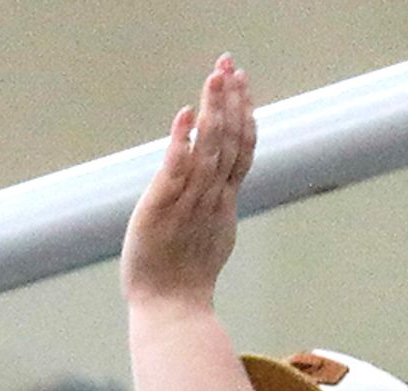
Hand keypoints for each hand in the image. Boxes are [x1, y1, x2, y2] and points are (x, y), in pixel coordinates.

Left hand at [121, 56, 252, 312]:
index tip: (243, 83)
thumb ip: (216, 205)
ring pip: (209, 148)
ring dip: (213, 110)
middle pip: (229, 139)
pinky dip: (181, 141)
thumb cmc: (186, 279)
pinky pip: (176, 170)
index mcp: (223, 201)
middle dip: (231, 99)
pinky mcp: (162, 209)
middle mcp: (211, 196)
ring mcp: (189, 202)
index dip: (244, 113)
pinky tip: (185, 116)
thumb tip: (221, 187)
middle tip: (229, 64)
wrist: (171, 309)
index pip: (242, 148)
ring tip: (215, 77)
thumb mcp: (211, 235)